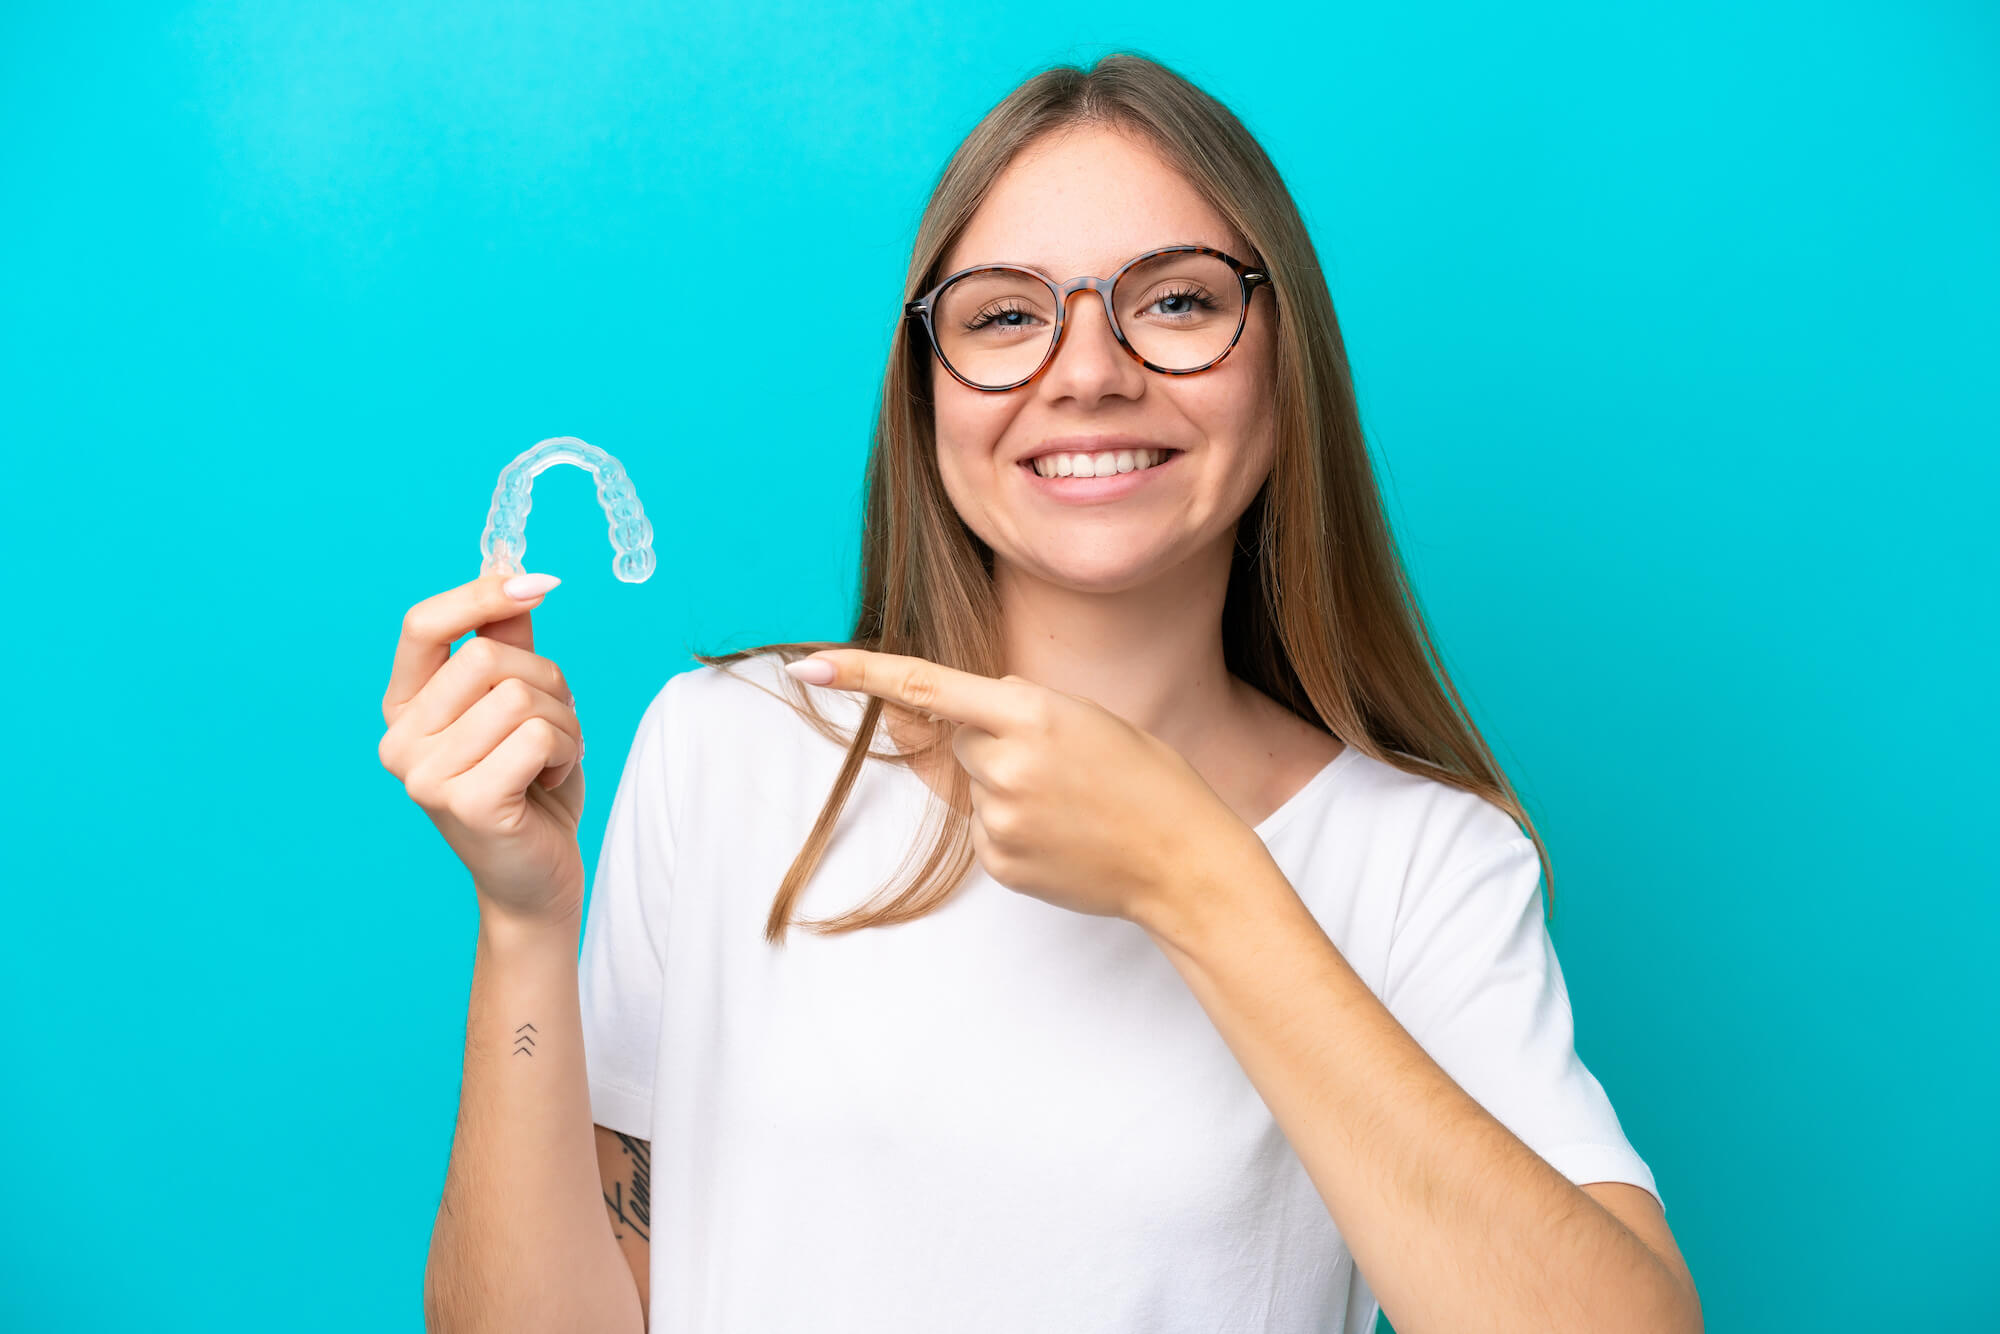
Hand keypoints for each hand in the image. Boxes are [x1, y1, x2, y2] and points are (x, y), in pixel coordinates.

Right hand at [378, 571, 586, 930]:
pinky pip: (537, 736)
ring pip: (520, 697)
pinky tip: (548, 783)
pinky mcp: (464, 802)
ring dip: (563, 723)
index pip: (422, 624)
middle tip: (555, 724)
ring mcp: (424, 776)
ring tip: (551, 760)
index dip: (481, 594)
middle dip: (547, 681)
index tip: (542, 584)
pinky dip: (565, 752)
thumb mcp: (520, 701)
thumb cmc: (529, 785)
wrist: (538, 875)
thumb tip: (509, 566)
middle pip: (488, 658)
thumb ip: (507, 638)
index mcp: (404, 708)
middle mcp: (399, 740)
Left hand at [788, 650, 1254, 923]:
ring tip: (1072, 803)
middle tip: (1065, 764)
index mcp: (1029, 710)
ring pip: (974, 786)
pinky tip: (1063, 835)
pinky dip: (1016, 829)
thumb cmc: (1143, 777)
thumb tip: (944, 721)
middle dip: (997, 743)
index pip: (926, 686)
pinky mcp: (1000, 862)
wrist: (1185, 860)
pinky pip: (985, 831)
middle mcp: (1004, 763)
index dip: (861, 674)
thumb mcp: (1084, 718)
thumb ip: (1012, 712)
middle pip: (960, 739)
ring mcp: (1000, 818)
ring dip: (1009, 788)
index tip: (808, 667)